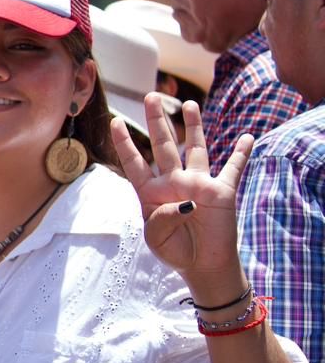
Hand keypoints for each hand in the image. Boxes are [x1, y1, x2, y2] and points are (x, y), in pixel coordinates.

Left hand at [110, 94, 249, 279]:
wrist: (202, 266)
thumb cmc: (175, 251)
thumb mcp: (157, 238)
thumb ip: (163, 219)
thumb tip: (186, 202)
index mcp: (151, 192)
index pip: (135, 163)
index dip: (125, 143)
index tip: (115, 121)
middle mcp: (173, 182)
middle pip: (163, 145)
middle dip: (157, 121)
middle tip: (150, 96)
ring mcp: (198, 184)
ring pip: (196, 148)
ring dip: (194, 126)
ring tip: (189, 104)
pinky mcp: (222, 191)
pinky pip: (234, 168)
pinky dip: (242, 153)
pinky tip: (248, 137)